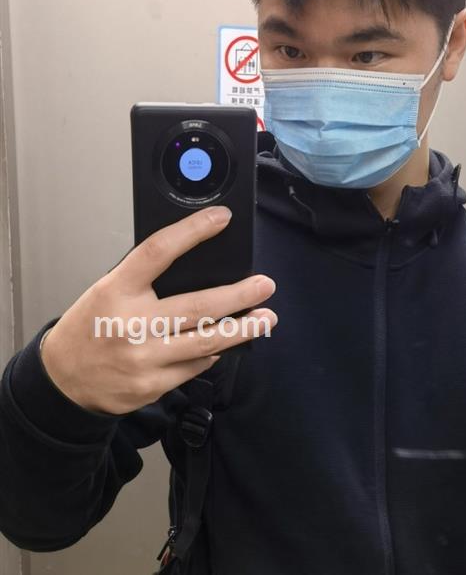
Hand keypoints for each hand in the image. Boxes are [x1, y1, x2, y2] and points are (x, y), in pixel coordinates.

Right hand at [40, 206, 276, 414]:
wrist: (62, 380)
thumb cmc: (87, 329)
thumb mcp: (107, 290)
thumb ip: (145, 279)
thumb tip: (196, 265)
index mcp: (117, 291)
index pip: (158, 252)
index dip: (193, 231)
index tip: (221, 219)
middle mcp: (132, 324)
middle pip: (198, 307)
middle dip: (239, 296)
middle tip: (265, 285)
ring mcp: (144, 358)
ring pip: (207, 341)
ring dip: (242, 328)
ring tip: (266, 318)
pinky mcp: (153, 385)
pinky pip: (195, 366)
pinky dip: (213, 353)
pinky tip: (224, 344)